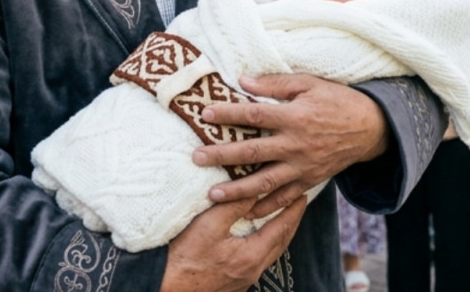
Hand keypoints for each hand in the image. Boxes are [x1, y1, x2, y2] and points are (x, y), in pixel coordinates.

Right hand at [159, 195, 305, 291]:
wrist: (167, 288)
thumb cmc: (184, 258)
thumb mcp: (209, 224)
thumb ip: (234, 205)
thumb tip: (253, 188)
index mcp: (252, 255)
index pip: (281, 228)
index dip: (292, 210)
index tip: (302, 194)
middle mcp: (253, 270)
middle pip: (281, 243)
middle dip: (291, 222)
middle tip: (298, 204)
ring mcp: (244, 279)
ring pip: (271, 253)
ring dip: (279, 234)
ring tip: (282, 218)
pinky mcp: (234, 283)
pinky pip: (259, 260)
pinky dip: (266, 244)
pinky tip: (258, 239)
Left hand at [193, 74, 387, 219]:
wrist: (370, 128)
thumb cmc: (337, 101)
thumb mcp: (309, 84)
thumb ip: (275, 84)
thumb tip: (243, 81)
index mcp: (294, 117)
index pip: (254, 116)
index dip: (228, 114)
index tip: (205, 114)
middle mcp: (296, 145)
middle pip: (252, 153)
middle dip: (222, 156)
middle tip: (196, 158)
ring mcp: (303, 167)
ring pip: (265, 182)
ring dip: (237, 190)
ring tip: (212, 194)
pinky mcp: (310, 181)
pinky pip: (285, 198)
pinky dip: (266, 208)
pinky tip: (246, 212)